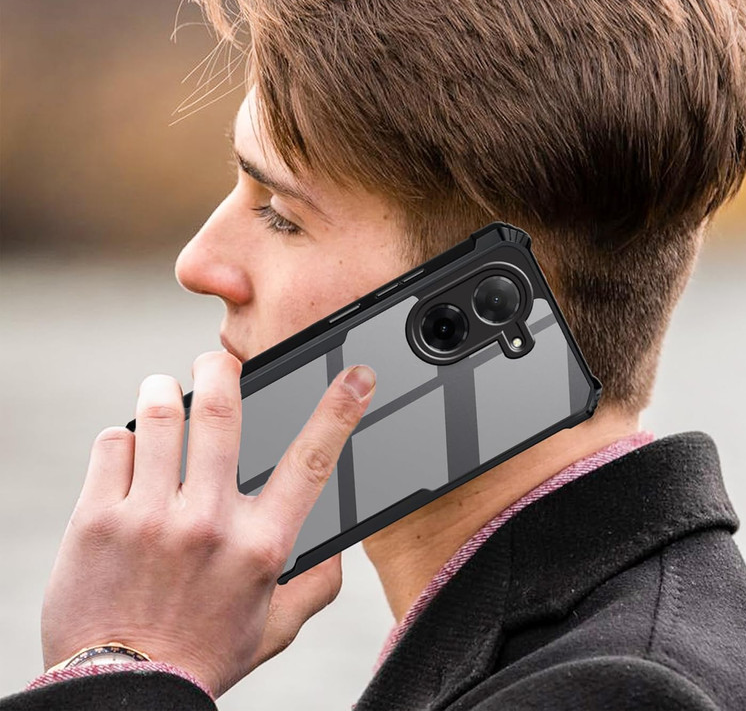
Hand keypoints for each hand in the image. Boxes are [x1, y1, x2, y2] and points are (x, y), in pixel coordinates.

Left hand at [40, 351, 375, 698]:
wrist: (124, 693)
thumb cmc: (202, 654)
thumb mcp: (275, 627)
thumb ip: (316, 585)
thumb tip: (338, 548)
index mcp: (261, 545)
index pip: (311, 461)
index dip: (340, 411)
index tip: (356, 376)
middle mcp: (209, 523)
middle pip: (222, 412)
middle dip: (221, 368)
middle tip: (217, 360)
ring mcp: (150, 518)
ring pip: (160, 415)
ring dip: (164, 391)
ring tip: (164, 393)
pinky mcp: (98, 519)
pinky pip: (113, 444)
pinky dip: (124, 437)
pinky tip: (130, 452)